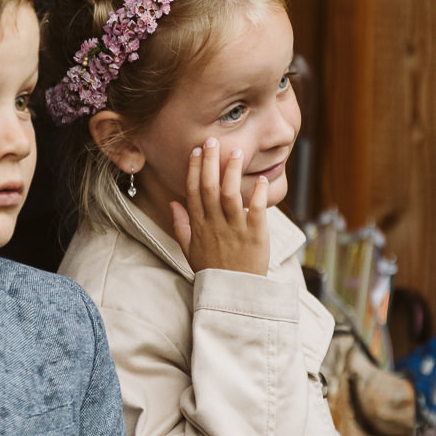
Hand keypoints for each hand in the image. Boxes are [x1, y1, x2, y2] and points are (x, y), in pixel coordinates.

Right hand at [168, 137, 269, 274]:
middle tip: (214, 140)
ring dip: (232, 172)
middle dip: (210, 162)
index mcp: (199, 226)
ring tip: (237, 152)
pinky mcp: (255, 236)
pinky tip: (262, 179)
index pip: (193, 192)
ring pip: (230, 195)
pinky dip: (258, 195)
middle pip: (209, 188)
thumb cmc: (212, 271)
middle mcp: (215, 225)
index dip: (194, 170)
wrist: (233, 294)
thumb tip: (173, 204)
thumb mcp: (189, 250)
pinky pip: (255, 212)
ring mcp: (235, 230)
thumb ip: (181, 226)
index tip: (197, 151)